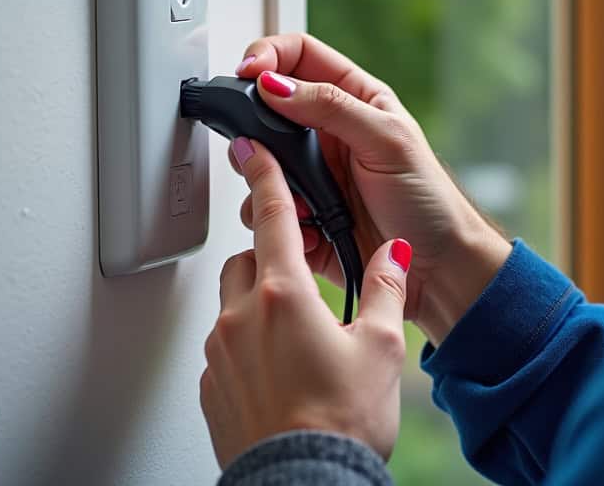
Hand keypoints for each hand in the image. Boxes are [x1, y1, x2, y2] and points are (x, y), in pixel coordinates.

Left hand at [201, 137, 410, 467]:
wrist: (302, 484)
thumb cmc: (342, 423)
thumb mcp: (381, 348)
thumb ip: (384, 289)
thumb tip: (393, 253)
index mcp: (285, 294)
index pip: (271, 215)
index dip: (265, 176)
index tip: (254, 151)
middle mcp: (241, 316)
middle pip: (246, 259)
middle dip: (269, 255)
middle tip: (302, 274)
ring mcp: (219, 354)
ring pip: (231, 304)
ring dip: (256, 303)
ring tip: (295, 334)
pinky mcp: (210, 388)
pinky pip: (223, 349)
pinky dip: (246, 347)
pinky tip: (277, 373)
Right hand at [230, 34, 511, 344]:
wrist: (436, 269)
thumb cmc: (428, 200)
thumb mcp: (387, 139)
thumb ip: (331, 106)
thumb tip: (275, 85)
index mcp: (352, 99)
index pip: (298, 56)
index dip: (268, 56)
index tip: (247, 74)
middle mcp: (326, 133)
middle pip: (266, 109)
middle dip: (255, 128)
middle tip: (257, 145)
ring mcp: (311, 175)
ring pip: (258, 163)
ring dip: (263, 181)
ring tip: (296, 198)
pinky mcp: (301, 215)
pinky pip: (267, 211)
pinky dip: (274, 220)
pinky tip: (304, 228)